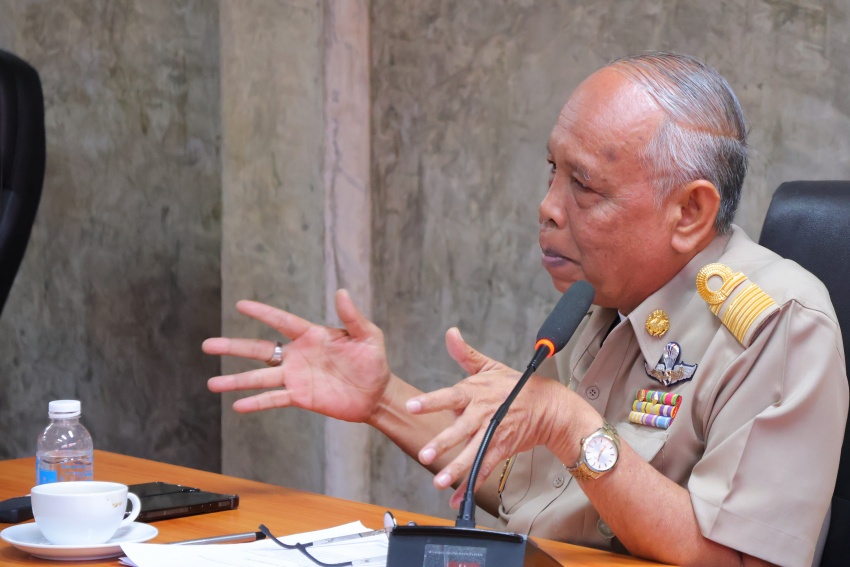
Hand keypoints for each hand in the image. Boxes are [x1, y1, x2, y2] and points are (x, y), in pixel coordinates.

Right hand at [204, 289, 390, 422]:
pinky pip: (274, 399)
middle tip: (207, 345)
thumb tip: (342, 292)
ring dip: (236, 381)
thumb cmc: (374, 361)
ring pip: (260, 378)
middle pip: (260, 349)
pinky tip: (237, 406)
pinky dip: (257, 403)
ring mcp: (296, 377)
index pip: (282, 321)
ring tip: (211, 384)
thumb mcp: (368, 336)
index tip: (240, 304)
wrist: (377, 393)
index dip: (262, 313)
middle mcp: (298, 355)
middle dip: (233, 347)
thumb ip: (352, 317)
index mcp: (312, 335)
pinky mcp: (301, 397)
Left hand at [407, 328, 568, 504]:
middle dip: (444, 443)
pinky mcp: (501, 449)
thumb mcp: (489, 366)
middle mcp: (483, 414)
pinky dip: (470, 484)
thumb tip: (451, 333)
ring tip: (439, 481)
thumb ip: (465, 353)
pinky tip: (456, 497)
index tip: (412, 406)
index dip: (431, 401)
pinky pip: (484, 469)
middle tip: (425, 454)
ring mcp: (493, 434)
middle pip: (461, 430)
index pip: (449, 395)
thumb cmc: (515, 387)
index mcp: (476, 392)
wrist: (548, 408)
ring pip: (473, 453)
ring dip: (456, 469)